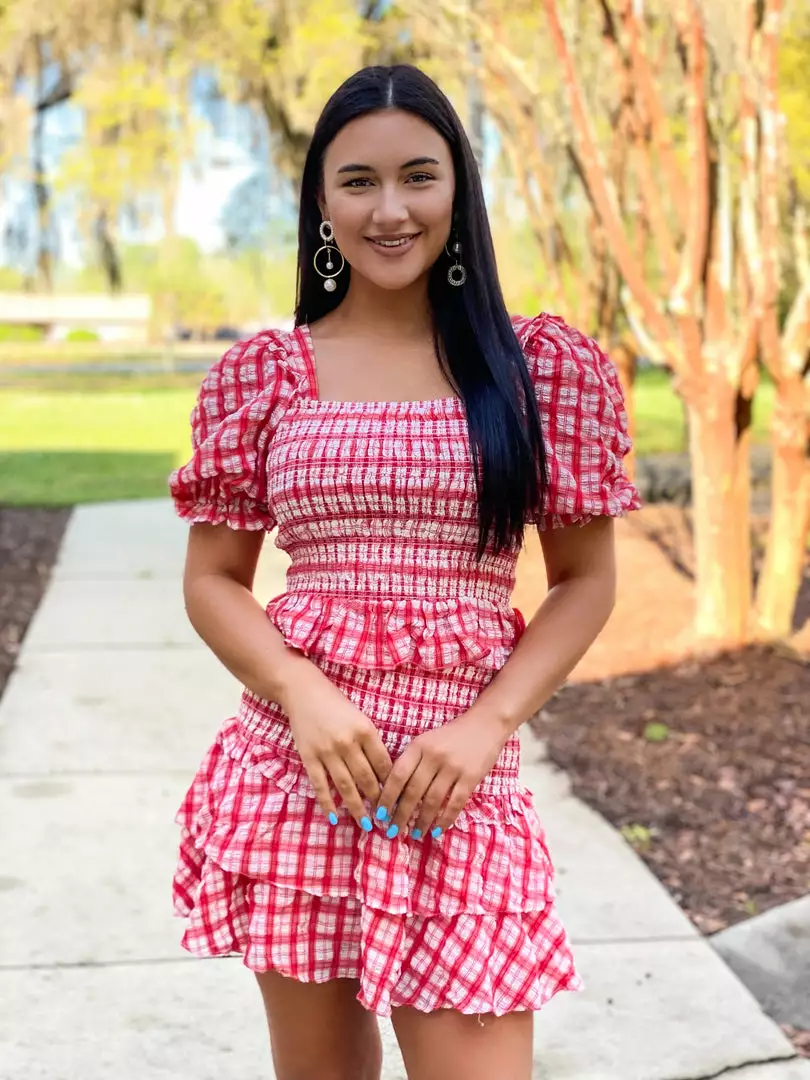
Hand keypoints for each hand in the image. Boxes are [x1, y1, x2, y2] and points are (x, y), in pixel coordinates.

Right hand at [284, 674, 393, 830]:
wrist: (304, 692)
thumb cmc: (336, 704)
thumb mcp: (361, 718)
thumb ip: (371, 743)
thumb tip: (383, 774)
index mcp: (365, 730)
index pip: (383, 764)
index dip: (391, 784)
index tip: (398, 799)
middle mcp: (348, 742)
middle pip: (367, 778)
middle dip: (377, 800)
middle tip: (386, 818)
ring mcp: (327, 751)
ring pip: (346, 786)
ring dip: (357, 808)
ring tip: (366, 824)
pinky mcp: (309, 757)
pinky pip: (320, 785)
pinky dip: (327, 803)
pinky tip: (334, 818)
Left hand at [374, 710, 508, 837]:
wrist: (485, 723)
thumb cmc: (451, 735)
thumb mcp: (426, 741)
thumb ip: (412, 761)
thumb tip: (394, 793)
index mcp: (419, 746)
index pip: (398, 775)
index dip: (387, 797)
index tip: (379, 815)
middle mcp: (434, 756)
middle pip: (413, 791)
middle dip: (401, 815)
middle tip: (393, 832)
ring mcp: (453, 767)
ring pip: (432, 800)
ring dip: (421, 821)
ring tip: (415, 834)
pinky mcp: (471, 777)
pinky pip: (455, 803)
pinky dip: (444, 819)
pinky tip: (437, 830)